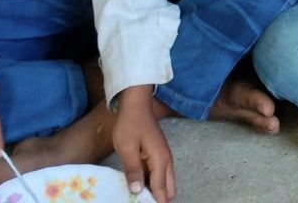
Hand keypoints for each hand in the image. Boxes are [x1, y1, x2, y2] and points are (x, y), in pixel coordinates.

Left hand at [114, 86, 174, 202]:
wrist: (136, 105)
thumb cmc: (130, 124)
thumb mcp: (127, 148)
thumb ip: (133, 171)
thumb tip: (136, 192)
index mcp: (160, 160)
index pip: (162, 191)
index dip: (153, 202)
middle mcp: (167, 161)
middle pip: (169, 190)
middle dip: (157, 199)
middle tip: (138, 200)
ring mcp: (164, 158)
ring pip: (165, 183)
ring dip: (154, 191)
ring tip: (136, 195)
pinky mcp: (158, 156)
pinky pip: (159, 176)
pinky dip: (151, 183)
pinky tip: (137, 184)